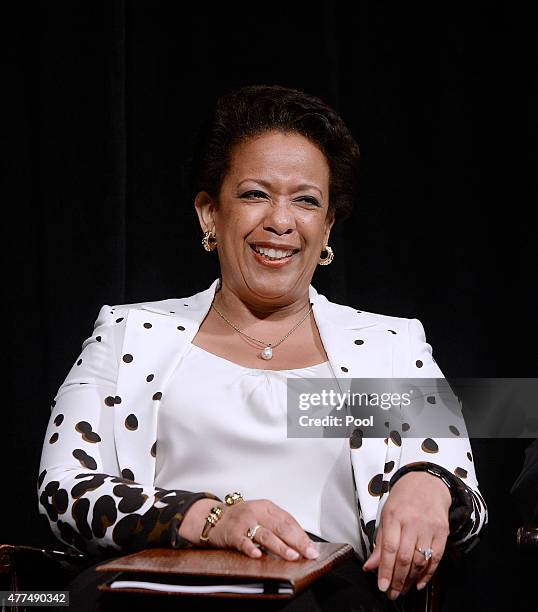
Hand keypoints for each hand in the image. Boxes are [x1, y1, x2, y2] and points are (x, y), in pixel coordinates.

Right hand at [180, 498, 319, 560]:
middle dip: (297, 541)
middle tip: (308, 553)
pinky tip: (258, 555)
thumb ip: (277, 525)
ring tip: (292, 555)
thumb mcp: (260, 515)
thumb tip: (300, 543)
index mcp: (267, 507)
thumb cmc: (241, 518)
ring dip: (280, 546)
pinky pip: (243, 542)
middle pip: (281, 527)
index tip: (312, 547)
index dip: (302, 534)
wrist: (213, 517)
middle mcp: (257, 512)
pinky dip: (251, 548)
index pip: (288, 520)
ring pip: (265, 534)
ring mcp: (244, 522)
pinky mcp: (232, 534)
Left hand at [362, 471, 451, 599]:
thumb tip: (371, 566)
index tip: (382, 586)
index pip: (389, 548)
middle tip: (392, 593)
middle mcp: (412, 521)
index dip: (386, 570)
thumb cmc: (403, 499)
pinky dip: (428, 574)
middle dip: (397, 580)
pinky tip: (419, 583)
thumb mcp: (386, 515)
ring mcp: (429, 527)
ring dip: (411, 579)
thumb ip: (380, 542)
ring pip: (420, 560)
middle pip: (404, 557)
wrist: (427, 483)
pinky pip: (436, 558)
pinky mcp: (442, 531)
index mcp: (393, 516)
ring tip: (403, 589)